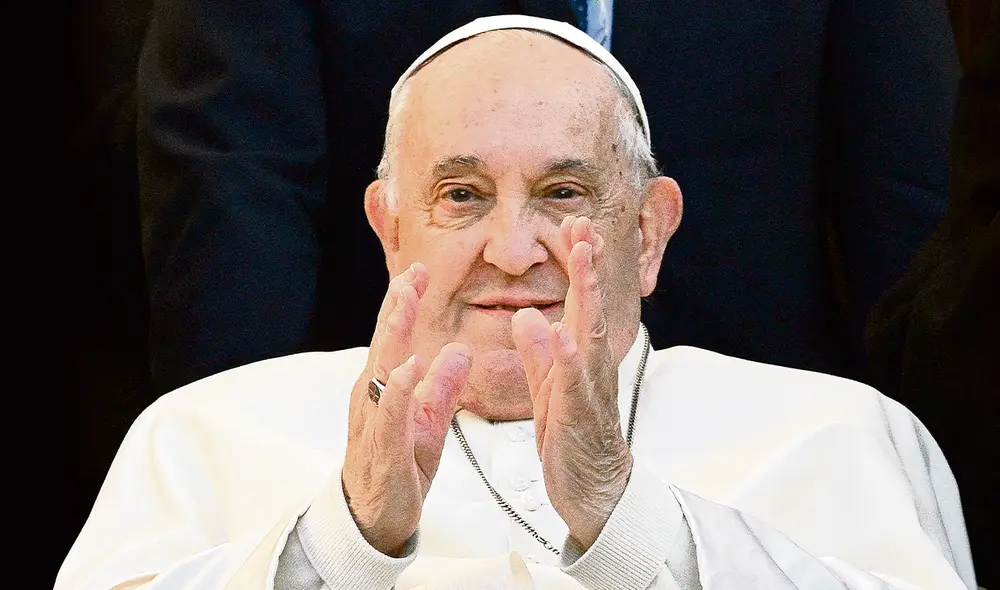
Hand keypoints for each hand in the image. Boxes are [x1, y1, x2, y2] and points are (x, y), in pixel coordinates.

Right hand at [342, 262, 471, 555]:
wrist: (372, 521)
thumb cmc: (397, 468)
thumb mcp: (429, 423)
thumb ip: (443, 387)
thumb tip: (458, 350)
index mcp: (384, 388)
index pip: (393, 337)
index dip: (403, 303)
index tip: (418, 271)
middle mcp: (373, 398)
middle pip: (384, 343)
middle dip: (397, 306)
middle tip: (411, 272)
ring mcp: (374, 421)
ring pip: (382, 369)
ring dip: (394, 333)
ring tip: (406, 301)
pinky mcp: (384, 448)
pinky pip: (390, 414)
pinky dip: (399, 389)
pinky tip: (408, 367)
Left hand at [511, 216, 631, 550]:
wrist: (594, 492)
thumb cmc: (572, 439)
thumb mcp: (548, 388)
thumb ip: (538, 352)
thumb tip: (526, 315)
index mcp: (578, 357)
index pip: (579, 301)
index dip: (577, 263)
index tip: (573, 225)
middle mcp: (590, 366)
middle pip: (590, 307)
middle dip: (587, 265)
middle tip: (583, 225)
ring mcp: (589, 389)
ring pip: (591, 334)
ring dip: (587, 295)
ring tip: (582, 259)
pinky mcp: (580, 417)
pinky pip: (576, 384)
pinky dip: (570, 358)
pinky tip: (563, 333)